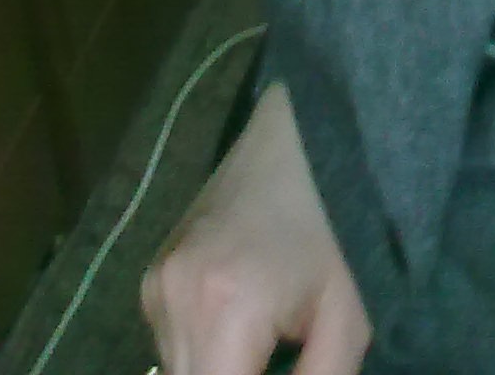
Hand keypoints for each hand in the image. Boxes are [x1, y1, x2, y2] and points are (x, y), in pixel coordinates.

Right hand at [143, 79, 371, 374]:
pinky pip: (171, 345)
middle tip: (277, 357)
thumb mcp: (346, 318)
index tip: (283, 370)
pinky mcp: (148, 280)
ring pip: (177, 372)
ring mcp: (154, 288)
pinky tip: (241, 322)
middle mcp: (173, 302)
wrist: (290, 142)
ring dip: (218, 370)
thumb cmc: (330, 227)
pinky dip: (205, 351)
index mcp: (224, 310)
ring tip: (263, 342)